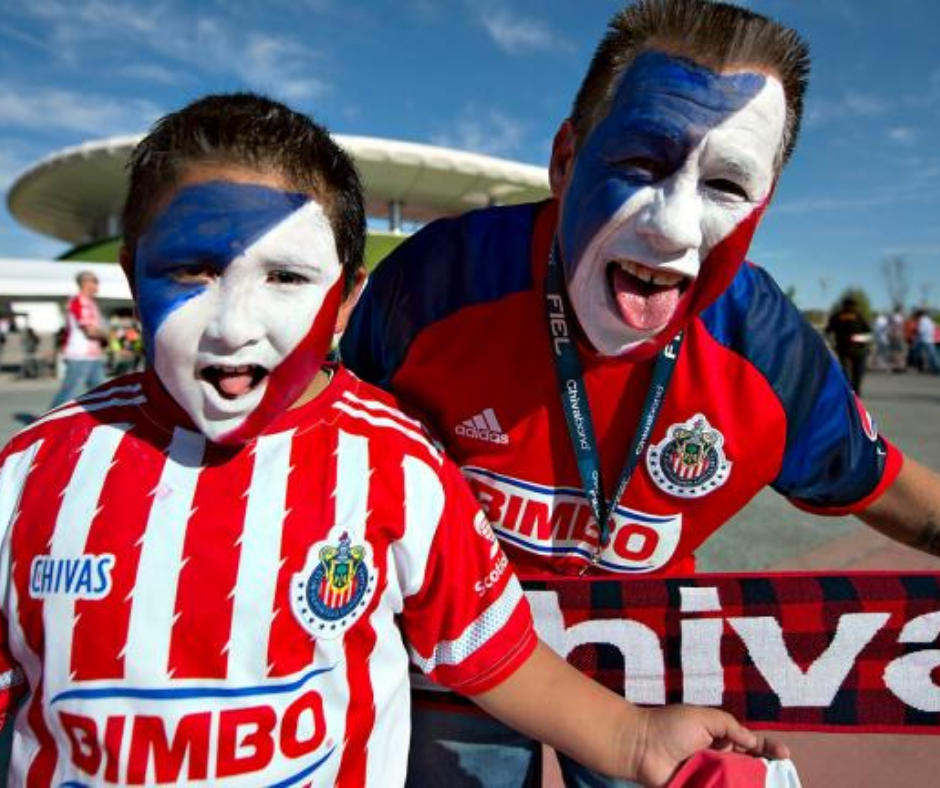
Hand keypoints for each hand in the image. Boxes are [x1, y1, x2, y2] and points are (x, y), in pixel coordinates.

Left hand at [627, 705, 788, 787]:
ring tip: (773, 786)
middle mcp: (717, 759)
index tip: (784, 754)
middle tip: (785, 779)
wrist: (639, 746)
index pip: (750, 744)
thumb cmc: (669, 726)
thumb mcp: (703, 718)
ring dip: (753, 786)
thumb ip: (729, 726)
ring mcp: (709, 778)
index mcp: (719, 738)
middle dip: (768, 774)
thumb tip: (752, 740)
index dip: (768, 749)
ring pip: (737, 785)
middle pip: (749, 769)